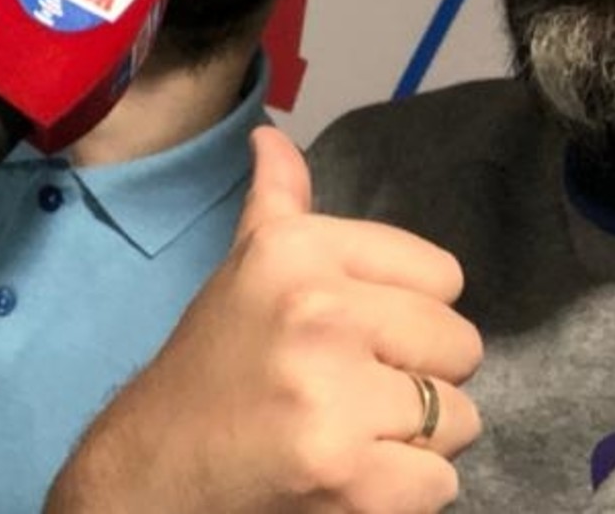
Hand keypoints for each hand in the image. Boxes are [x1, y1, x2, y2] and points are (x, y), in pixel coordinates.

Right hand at [47, 126, 480, 511]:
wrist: (154, 467)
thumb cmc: (215, 360)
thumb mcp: (245, 264)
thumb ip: (279, 197)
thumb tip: (271, 135)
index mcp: (298, 249)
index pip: (442, 274)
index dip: (411, 312)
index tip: (361, 335)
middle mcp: (318, 309)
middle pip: (460, 344)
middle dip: (422, 376)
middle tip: (358, 390)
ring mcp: (333, 396)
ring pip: (458, 418)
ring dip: (418, 441)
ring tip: (354, 433)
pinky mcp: (348, 478)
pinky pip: (440, 484)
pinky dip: (407, 493)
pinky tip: (352, 478)